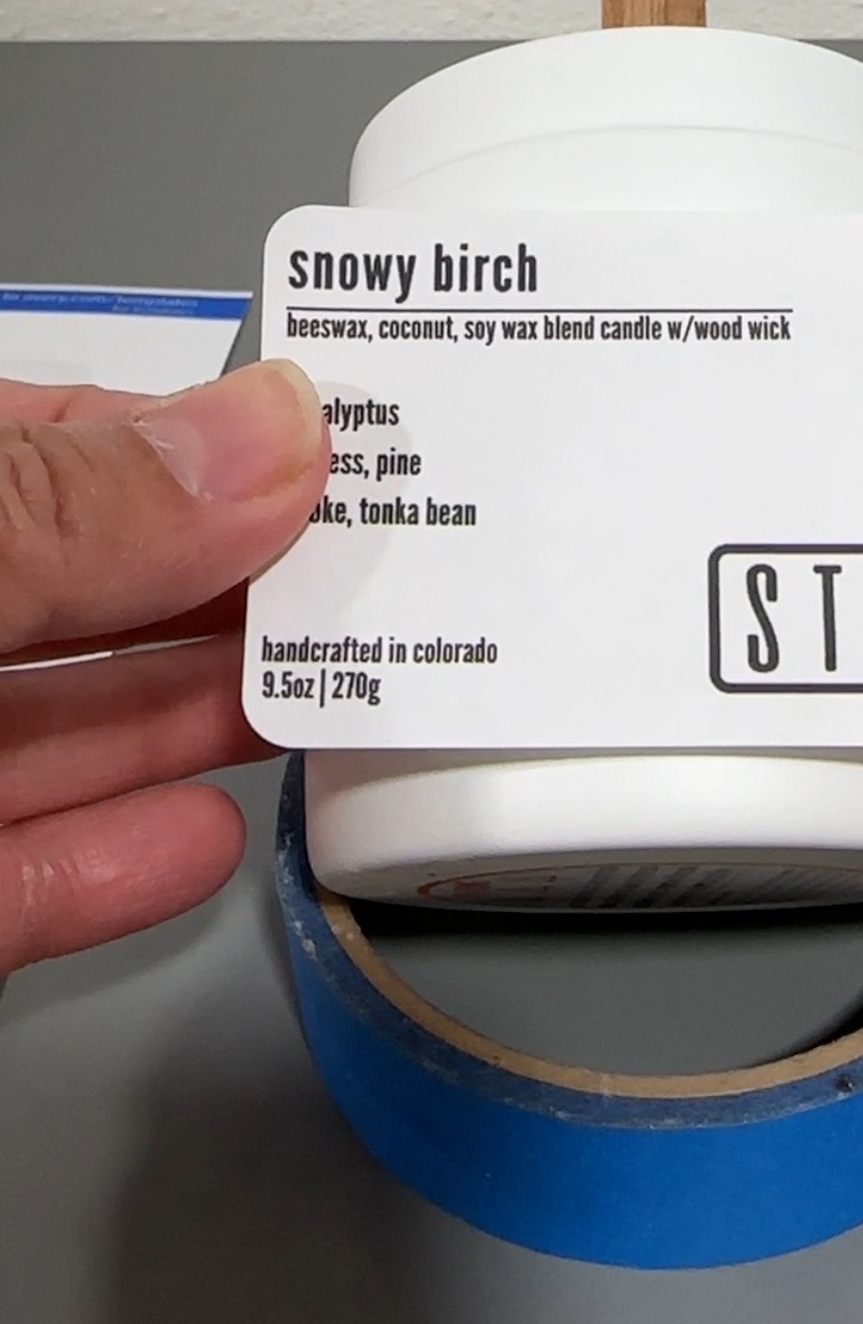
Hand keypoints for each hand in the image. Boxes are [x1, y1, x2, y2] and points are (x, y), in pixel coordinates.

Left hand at [0, 363, 327, 973]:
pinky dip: (119, 866)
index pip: (38, 445)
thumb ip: (69, 512)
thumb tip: (266, 435)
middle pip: (73, 594)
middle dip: (222, 582)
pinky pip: (20, 888)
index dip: (182, 438)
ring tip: (331, 687)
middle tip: (367, 572)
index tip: (323, 444)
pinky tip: (204, 835)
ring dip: (197, 715)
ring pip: (55, 736)